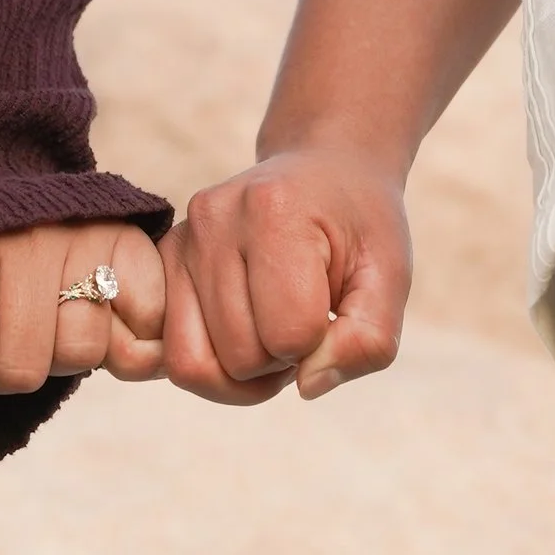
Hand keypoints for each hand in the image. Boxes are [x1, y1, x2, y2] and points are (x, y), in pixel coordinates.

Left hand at [0, 219, 164, 450]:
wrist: (12, 207)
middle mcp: (23, 239)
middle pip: (24, 369)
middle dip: (12, 371)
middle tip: (10, 336)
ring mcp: (81, 236)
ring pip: (81, 350)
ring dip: (67, 352)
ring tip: (52, 319)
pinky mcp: (131, 241)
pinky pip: (142, 327)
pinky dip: (128, 338)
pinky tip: (101, 315)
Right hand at [163, 143, 412, 406]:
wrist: (323, 168)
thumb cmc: (360, 225)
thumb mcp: (391, 274)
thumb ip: (369, 339)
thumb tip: (308, 386)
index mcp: (275, 211)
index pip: (291, 334)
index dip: (322, 343)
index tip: (333, 309)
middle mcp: (214, 220)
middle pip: (239, 358)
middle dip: (282, 362)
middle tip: (307, 322)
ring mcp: (181, 239)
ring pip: (195, 365)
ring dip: (245, 371)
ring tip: (275, 332)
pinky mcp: (163, 260)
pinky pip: (172, 354)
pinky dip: (213, 366)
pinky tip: (245, 336)